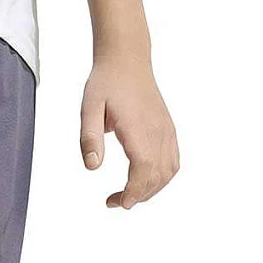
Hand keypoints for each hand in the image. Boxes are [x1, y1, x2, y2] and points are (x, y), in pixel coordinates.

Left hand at [80, 55, 178, 208]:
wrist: (127, 60)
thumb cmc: (107, 82)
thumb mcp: (89, 109)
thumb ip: (89, 138)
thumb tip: (92, 166)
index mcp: (138, 128)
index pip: (144, 170)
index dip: (134, 192)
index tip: (119, 203)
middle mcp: (158, 131)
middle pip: (157, 176)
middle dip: (138, 195)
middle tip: (114, 201)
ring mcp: (166, 130)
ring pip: (168, 171)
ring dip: (151, 189)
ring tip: (129, 194)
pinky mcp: (168, 129)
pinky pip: (173, 160)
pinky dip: (162, 177)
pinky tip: (145, 180)